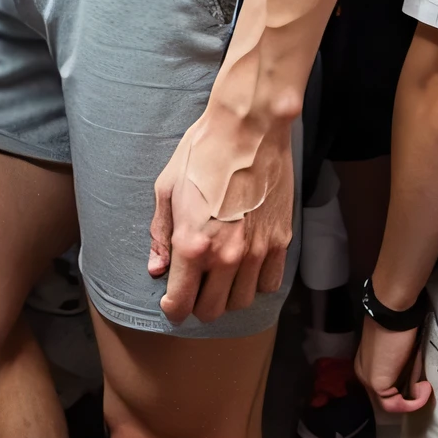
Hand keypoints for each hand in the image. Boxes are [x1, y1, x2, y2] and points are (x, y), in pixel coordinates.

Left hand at [148, 108, 295, 323]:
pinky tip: (245, 265)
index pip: (180, 305)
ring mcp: (256, 251)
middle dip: (197, 304)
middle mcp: (226, 256)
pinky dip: (255, 282)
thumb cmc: (203, 151)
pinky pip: (269, 283)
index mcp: (192, 245)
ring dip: (226, 295)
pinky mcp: (280, 241)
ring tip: (219, 276)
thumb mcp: (167, 187)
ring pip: (241, 302)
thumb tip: (158, 268)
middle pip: (211, 310)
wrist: (248, 127)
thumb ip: (161, 234)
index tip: (170, 302)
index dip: (171, 309)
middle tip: (193, 286)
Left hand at [355, 315, 432, 414]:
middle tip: (424, 387)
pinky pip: (394, 405)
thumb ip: (399, 364)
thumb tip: (413, 376)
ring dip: (412, 400)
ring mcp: (368, 380)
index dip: (403, 391)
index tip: (420, 382)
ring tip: (425, 386)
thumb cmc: (397, 324)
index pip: (384, 388)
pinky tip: (424, 388)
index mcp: (365, 363)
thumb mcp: (397, 349)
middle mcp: (363, 373)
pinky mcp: (377, 384)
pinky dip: (413, 402)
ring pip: (390, 403)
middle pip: (386, 397)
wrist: (392, 311)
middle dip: (407, 397)